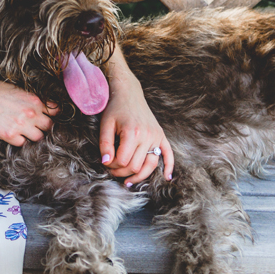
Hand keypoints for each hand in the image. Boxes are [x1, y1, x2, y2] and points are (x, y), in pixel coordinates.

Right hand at [0, 73, 58, 145]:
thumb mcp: (17, 89)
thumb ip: (31, 99)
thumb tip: (42, 106)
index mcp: (34, 99)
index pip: (55, 111)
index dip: (51, 115)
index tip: (46, 117)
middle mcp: (30, 113)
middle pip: (49, 126)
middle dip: (43, 126)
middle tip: (34, 125)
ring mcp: (20, 125)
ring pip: (39, 137)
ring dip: (32, 135)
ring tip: (23, 131)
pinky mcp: (9, 135)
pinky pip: (22, 143)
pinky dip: (19, 140)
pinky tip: (12, 133)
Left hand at [98, 68, 173, 185]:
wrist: (128, 92)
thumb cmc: (114, 108)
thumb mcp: (105, 124)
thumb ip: (105, 144)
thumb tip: (106, 162)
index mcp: (132, 133)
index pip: (123, 161)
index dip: (112, 166)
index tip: (106, 163)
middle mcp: (147, 136)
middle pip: (136, 165)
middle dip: (122, 172)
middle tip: (112, 170)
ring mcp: (156, 136)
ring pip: (151, 165)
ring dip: (140, 176)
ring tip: (128, 181)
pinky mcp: (161, 135)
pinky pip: (169, 154)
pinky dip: (169, 167)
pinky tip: (167, 177)